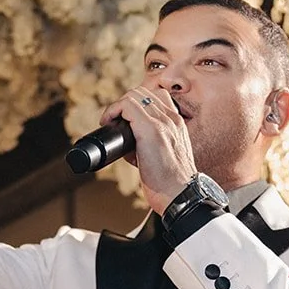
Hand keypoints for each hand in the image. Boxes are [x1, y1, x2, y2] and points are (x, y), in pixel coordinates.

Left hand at [98, 86, 196, 212]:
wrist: (181, 195)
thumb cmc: (171, 184)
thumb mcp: (166, 157)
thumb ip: (151, 146)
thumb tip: (129, 147)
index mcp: (178, 124)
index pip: (157, 97)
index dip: (137, 104)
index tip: (125, 120)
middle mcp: (172, 119)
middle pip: (144, 93)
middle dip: (125, 104)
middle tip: (115, 121)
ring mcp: (162, 122)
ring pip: (135, 95)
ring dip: (119, 106)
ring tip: (111, 121)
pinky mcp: (151, 130)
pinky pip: (128, 105)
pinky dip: (114, 110)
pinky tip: (108, 122)